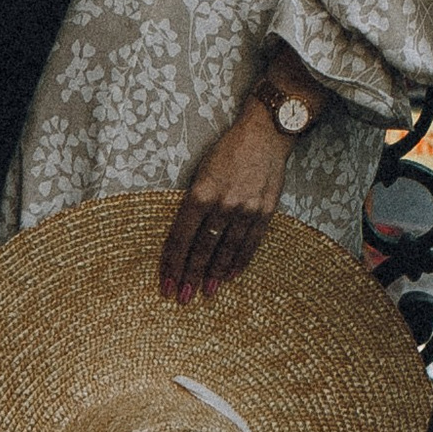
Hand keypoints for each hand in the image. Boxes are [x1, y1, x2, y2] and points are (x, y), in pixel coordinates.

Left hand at [161, 105, 294, 300]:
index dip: (172, 263)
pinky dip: (241, 261)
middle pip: (202, 248)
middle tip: (182, 297)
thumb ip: (193, 203)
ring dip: (215, 274)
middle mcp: (224, 203)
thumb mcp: (201, 171)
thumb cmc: (228, 151)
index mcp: (201, 192)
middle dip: (190, 275)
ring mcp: (247, 209)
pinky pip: (252, 242)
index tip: (165, 283)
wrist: (265, 133)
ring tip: (207, 292)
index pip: (181, 236)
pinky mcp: (266, 210)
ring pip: (227, 249)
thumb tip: (184, 237)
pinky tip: (232, 275)